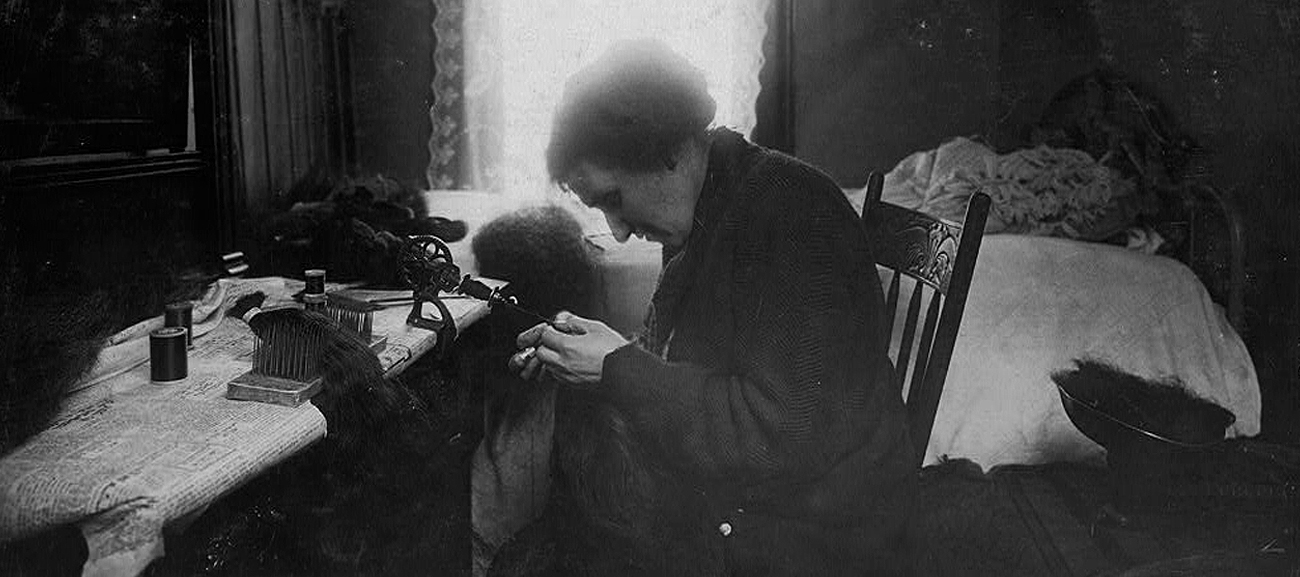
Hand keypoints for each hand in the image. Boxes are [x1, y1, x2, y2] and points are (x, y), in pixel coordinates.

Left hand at [508, 311, 627, 386]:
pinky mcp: (573, 384)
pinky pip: (557, 376)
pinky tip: (571, 363)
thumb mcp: (596, 328)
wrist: (625, 372)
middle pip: (541, 353)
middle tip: (557, 340)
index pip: (545, 336)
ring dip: (551, 358)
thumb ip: (575, 321)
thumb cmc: (614, 350)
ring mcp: (567, 375)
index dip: (550, 330)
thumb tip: (563, 318)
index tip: (556, 329)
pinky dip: (559, 369)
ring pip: (547, 366)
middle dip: (546, 345)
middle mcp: (564, 362)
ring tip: (565, 352)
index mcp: (568, 346)